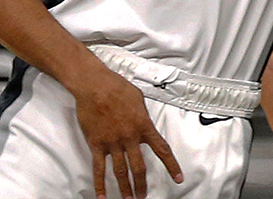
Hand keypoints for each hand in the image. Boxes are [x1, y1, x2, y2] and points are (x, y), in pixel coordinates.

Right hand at [72, 66, 182, 198]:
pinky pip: (98, 168)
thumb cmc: (116, 87)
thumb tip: (145, 122)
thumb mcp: (138, 98)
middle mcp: (130, 137)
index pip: (162, 150)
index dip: (171, 166)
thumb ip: (143, 114)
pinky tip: (102, 196)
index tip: (178, 178)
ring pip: (121, 171)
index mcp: (143, 126)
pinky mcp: (97, 144)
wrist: (94, 84)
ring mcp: (113, 142)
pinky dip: (99, 184)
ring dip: (125, 188)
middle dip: (142, 185)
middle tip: (143, 196)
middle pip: (139, 168)